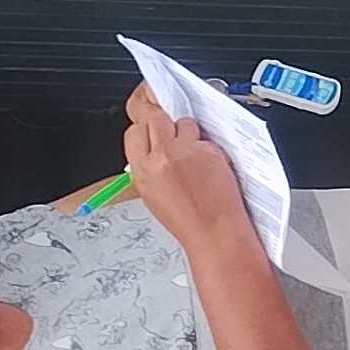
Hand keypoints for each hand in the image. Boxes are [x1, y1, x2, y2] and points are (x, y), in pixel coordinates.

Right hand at [123, 85, 254, 258]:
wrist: (214, 231)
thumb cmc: (187, 219)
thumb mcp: (152, 194)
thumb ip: (148, 167)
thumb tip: (151, 147)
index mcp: (143, 171)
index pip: (134, 132)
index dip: (143, 129)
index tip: (150, 129)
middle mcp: (162, 158)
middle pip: (155, 118)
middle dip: (162, 121)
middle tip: (171, 132)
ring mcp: (186, 151)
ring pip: (182, 122)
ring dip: (187, 131)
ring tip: (193, 154)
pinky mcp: (209, 150)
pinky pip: (204, 135)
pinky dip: (206, 145)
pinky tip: (208, 163)